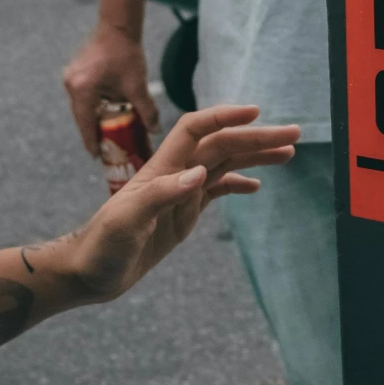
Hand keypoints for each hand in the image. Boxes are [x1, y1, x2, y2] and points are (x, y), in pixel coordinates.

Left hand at [55, 105, 299, 302]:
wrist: (89, 272)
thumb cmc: (101, 246)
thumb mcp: (127, 222)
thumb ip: (161, 194)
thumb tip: (200, 173)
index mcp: (161, 169)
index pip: (196, 130)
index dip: (224, 117)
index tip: (256, 113)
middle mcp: (174, 174)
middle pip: (221, 145)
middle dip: (257, 137)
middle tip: (294, 134)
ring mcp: (180, 193)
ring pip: (224, 164)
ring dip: (255, 155)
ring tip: (288, 153)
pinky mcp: (183, 214)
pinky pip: (217, 191)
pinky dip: (238, 183)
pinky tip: (257, 185)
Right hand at [61, 20, 157, 154]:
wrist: (118, 26)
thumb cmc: (127, 54)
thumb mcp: (137, 86)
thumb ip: (146, 110)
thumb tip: (154, 131)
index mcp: (83, 90)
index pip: (85, 124)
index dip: (92, 142)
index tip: (98, 157)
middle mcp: (72, 85)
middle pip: (82, 117)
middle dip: (94, 132)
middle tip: (105, 149)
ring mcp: (71, 78)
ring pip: (82, 107)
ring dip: (94, 119)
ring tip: (107, 133)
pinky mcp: (76, 72)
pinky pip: (83, 96)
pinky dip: (94, 106)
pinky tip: (106, 113)